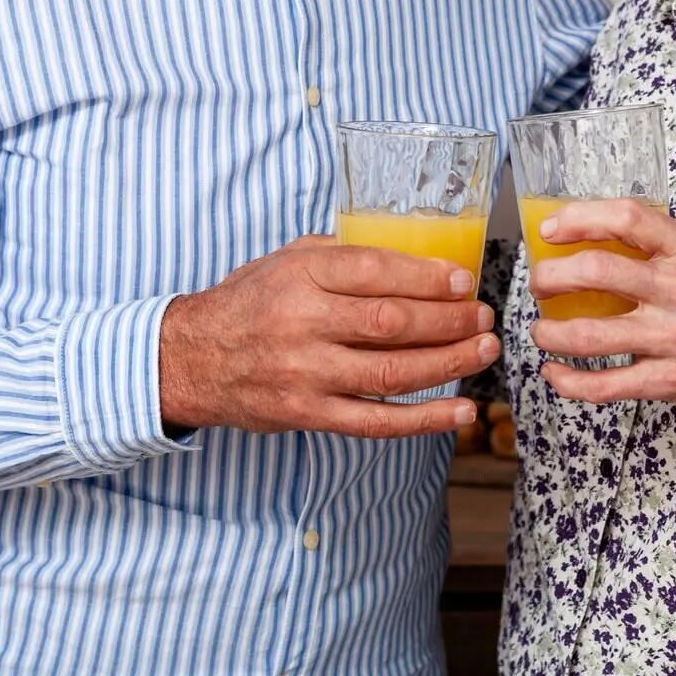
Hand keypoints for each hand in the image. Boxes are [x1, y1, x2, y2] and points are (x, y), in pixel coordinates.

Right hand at [159, 236, 497, 438]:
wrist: (190, 359)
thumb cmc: (248, 302)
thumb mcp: (286, 258)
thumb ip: (341, 254)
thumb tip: (410, 255)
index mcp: (301, 275)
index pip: (375, 271)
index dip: (426, 277)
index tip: (463, 282)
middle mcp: (304, 322)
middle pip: (391, 322)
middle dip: (449, 320)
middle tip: (484, 316)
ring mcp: (307, 374)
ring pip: (391, 372)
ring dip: (448, 363)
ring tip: (485, 351)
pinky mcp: (309, 414)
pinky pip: (376, 422)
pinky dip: (425, 419)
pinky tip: (461, 412)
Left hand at [529, 200, 675, 421]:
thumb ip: (661, 245)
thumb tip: (599, 236)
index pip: (625, 218)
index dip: (579, 218)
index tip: (552, 227)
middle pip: (593, 272)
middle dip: (549, 276)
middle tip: (539, 281)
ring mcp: (670, 338)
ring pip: (587, 334)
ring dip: (549, 331)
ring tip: (541, 328)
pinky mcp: (667, 380)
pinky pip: (604, 386)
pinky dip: (569, 381)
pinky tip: (555, 372)